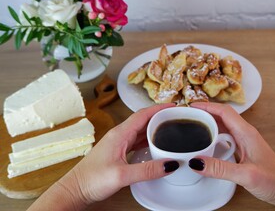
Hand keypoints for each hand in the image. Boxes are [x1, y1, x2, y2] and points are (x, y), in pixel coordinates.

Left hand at [28, 103, 178, 210]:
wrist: (75, 190)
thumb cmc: (91, 180)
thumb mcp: (122, 175)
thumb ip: (147, 170)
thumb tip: (170, 164)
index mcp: (119, 134)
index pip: (143, 114)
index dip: (159, 108)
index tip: (174, 105)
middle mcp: (119, 135)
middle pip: (143, 120)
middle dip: (160, 116)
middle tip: (177, 117)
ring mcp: (119, 143)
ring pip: (141, 130)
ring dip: (155, 128)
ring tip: (171, 128)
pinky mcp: (118, 152)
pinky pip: (137, 141)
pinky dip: (149, 139)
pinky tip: (156, 145)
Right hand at [189, 102, 274, 209]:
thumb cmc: (274, 180)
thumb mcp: (245, 175)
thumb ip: (220, 168)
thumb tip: (196, 162)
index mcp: (247, 133)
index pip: (224, 111)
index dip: (207, 106)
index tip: (191, 106)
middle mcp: (245, 134)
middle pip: (221, 116)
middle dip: (204, 113)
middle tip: (187, 116)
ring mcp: (243, 141)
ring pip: (222, 126)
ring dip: (208, 123)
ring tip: (192, 125)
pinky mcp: (242, 149)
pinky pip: (224, 137)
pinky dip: (212, 135)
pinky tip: (204, 142)